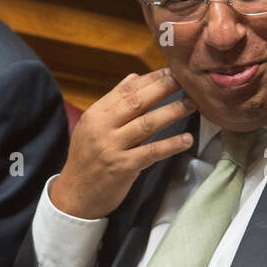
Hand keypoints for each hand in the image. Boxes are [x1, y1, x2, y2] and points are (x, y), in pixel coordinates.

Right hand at [50, 69, 195, 219]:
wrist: (75, 195)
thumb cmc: (87, 159)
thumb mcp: (92, 126)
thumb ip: (114, 102)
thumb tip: (134, 77)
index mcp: (95, 114)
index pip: (126, 91)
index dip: (150, 79)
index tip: (170, 71)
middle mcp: (102, 128)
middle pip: (137, 102)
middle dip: (164, 88)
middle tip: (185, 80)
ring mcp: (112, 147)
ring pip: (147, 124)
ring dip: (173, 112)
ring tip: (192, 104)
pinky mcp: (123, 167)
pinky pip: (152, 152)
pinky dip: (171, 145)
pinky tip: (187, 139)